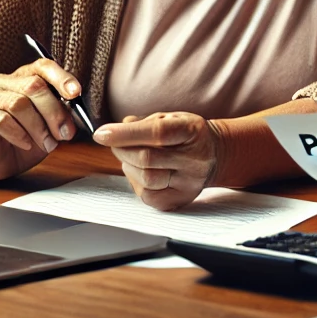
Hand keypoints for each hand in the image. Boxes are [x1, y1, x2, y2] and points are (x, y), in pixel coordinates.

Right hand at [0, 59, 79, 181]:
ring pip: (19, 104)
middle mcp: (5, 83)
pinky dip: (19, 134)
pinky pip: (1, 120)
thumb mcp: (50, 125)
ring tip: (47, 143)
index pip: (43, 66)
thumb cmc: (26, 139)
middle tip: (65, 133)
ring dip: (38, 127)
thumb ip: (62, 113)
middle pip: (34, 86)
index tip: (75, 93)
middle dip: (54, 111)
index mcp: (25, 78)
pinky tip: (26, 144)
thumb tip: (76, 111)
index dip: (61, 78)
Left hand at [93, 112, 218, 210]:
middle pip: (147, 158)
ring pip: (145, 179)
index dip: (126, 133)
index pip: (157, 132)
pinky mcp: (180, 200)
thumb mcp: (172, 118)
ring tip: (130, 156)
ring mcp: (189, 182)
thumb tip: (118, 129)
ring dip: (127, 166)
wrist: (215, 155)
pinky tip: (140, 172)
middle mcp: (195, 159)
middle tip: (113, 142)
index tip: (101, 133)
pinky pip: (147, 194)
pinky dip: (136, 181)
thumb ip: (145, 122)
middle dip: (121, 150)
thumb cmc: (188, 134)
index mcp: (193, 131)